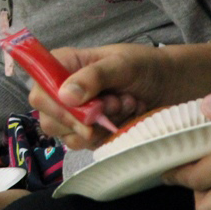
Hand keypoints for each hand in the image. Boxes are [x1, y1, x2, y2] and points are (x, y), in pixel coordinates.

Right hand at [28, 44, 159, 147]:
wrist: (171, 85)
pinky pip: (87, 145)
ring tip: (124, 106)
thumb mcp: (122, 64)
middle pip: (49, 120)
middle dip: (85, 119)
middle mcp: (63, 91)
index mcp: (63, 66)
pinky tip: (126, 118)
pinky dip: (109, 136)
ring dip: (101, 126)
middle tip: (113, 104)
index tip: (85, 111)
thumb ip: (93, 77)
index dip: (56, 106)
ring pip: (68, 136)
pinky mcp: (89, 132)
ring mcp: (75, 114)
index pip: (39, 92)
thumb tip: (65, 96)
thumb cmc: (145, 66)